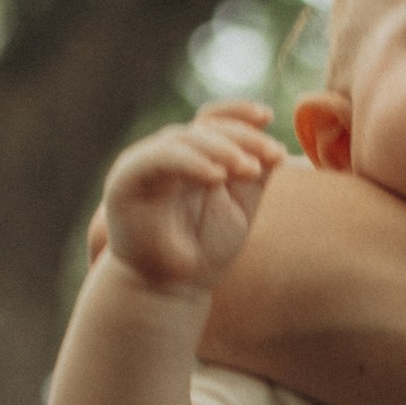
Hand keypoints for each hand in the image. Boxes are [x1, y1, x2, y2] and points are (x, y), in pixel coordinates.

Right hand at [97, 100, 286, 296]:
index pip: (213, 122)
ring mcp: (144, 164)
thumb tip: (279, 147)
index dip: (239, 113)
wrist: (167, 290)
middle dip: (241, 138)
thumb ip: (255, 175)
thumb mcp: (239, 207)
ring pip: (183, 139)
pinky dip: (190, 162)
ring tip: (248, 169)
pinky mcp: (126, 178)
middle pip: (204, 128)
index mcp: (192, 158)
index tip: (269, 116)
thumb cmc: (203, 251)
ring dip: (220, 149)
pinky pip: (160, 158)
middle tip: (272, 155)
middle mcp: (166, 155)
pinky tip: (217, 176)